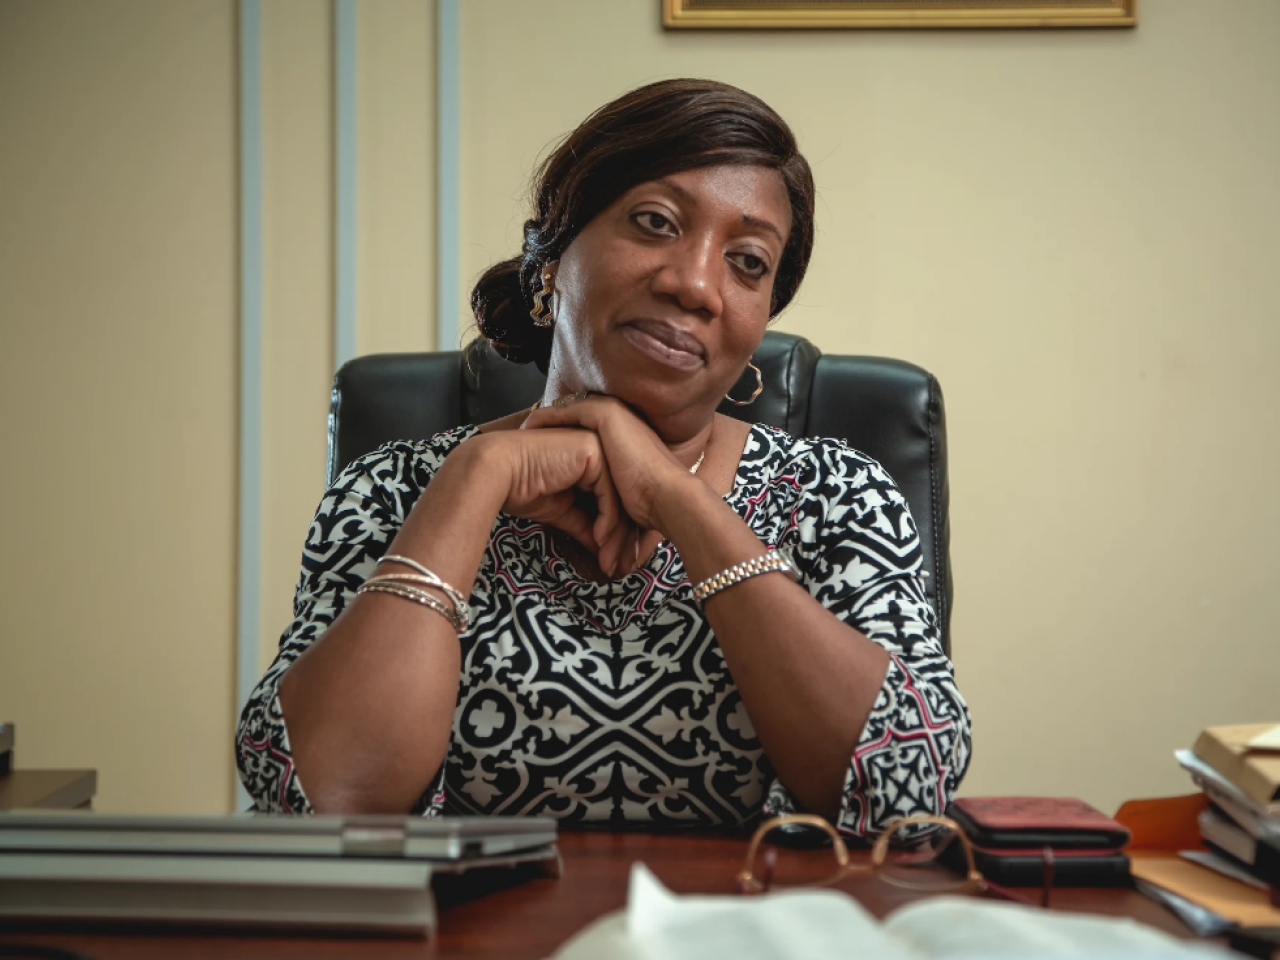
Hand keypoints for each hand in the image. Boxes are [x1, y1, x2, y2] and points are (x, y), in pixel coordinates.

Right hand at [456, 428, 634, 572]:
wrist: (496, 473)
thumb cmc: (521, 487)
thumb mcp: (562, 510)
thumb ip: (586, 525)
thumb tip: (601, 548)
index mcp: (593, 459)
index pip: (613, 500)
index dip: (615, 533)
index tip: (613, 562)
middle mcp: (600, 448)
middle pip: (620, 499)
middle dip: (620, 538)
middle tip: (618, 567)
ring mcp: (598, 447)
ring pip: (619, 499)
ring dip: (616, 535)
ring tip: (609, 561)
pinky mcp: (593, 451)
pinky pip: (609, 493)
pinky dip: (608, 521)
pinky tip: (599, 540)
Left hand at [521, 395, 700, 560]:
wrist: (667, 498)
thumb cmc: (649, 507)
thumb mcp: (618, 502)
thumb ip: (603, 508)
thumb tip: (596, 544)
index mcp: (625, 439)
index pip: (586, 435)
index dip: (561, 443)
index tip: (538, 453)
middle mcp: (621, 421)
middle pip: (574, 422)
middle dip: (548, 430)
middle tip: (523, 436)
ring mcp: (614, 415)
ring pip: (568, 414)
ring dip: (544, 422)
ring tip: (521, 430)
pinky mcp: (605, 414)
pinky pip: (566, 411)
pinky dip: (547, 418)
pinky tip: (529, 427)